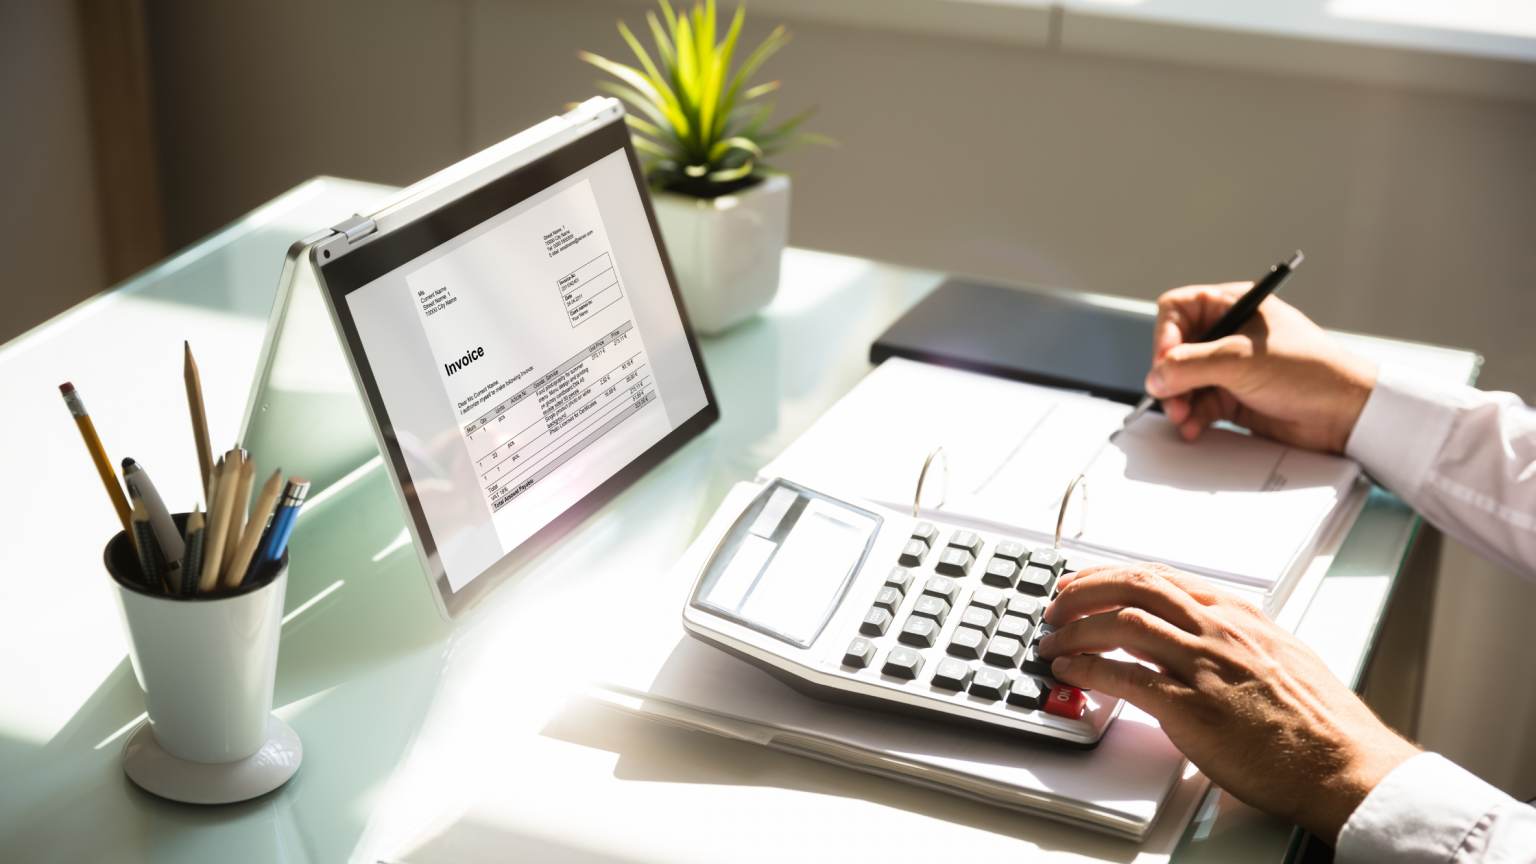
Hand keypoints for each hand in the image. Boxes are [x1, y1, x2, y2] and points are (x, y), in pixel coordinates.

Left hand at [1039, 564, 1419, 842]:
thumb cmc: (1320, 722)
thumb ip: (1235, 640)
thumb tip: (1196, 636)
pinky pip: (1127, 678)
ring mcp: (1206, 667)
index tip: (1086, 581)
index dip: (1113, 574)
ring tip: (1054, 641)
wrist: (1345, 764)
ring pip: (1124, 624)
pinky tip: (1071, 672)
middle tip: (1057, 606)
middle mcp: (1220, 631)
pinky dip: (1089, 670)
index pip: (1162, 577)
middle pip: (1135, 587)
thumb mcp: (1279, 657)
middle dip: (1084, 591)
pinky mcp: (1194, 709)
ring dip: (1076, 629)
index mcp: (1240, 616)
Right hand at [1148, 283, 1378, 452]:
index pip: (1178, 310)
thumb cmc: (1310, 371)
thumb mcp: (1242, 361)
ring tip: (1183, 416)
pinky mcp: (1234, 397)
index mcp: (1235, 305)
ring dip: (1178, 400)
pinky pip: (1199, 405)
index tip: (1164, 362)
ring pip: (1183, 380)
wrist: (1346, 414)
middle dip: (1169, 376)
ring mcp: (1231, 368)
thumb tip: (1155, 376)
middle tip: (1170, 396)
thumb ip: (1190, 366)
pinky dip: (1192, 417)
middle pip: (1175, 349)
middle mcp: (1229, 334)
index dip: (1165, 336)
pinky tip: (1194, 427)